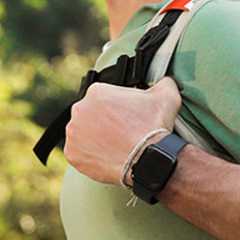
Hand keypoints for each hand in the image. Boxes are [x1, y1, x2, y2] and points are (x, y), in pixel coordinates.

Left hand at [64, 78, 181, 183]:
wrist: (149, 159)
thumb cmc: (154, 128)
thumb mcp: (167, 96)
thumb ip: (163, 82)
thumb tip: (166, 80)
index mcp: (96, 92)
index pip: (103, 98)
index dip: (116, 109)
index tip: (125, 119)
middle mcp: (80, 109)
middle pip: (90, 116)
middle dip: (103, 124)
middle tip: (121, 134)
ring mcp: (73, 133)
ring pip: (83, 134)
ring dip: (95, 139)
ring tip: (114, 147)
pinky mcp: (73, 154)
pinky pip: (79, 154)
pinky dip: (90, 157)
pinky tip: (106, 157)